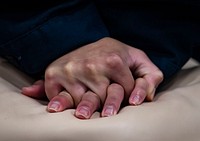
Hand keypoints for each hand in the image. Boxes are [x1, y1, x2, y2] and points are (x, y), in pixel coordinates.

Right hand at [22, 37, 162, 118]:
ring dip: (86, 108)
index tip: (125, 94)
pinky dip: (60, 103)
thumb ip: (152, 76)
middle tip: (108, 110)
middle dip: (108, 106)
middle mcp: (91, 66)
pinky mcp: (53, 74)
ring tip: (86, 107)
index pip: (125, 92)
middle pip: (104, 100)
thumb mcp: (136, 58)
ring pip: (83, 104)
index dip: (127, 95)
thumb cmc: (114, 53)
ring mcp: (71, 70)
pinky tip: (62, 104)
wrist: (87, 41)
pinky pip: (59, 98)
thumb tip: (147, 99)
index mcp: (113, 61)